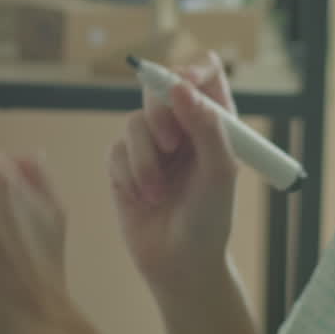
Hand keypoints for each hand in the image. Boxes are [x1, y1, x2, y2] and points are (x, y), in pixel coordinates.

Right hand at [107, 51, 239, 296]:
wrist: (179, 263)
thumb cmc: (209, 218)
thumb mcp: (219, 172)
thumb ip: (206, 126)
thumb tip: (182, 86)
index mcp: (214, 121)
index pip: (205, 74)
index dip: (192, 70)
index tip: (182, 84)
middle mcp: (182, 126)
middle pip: (161, 87)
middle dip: (161, 114)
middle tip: (170, 145)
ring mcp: (151, 143)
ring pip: (134, 121)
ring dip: (145, 160)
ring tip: (158, 192)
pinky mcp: (124, 163)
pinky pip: (115, 149)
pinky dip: (129, 175)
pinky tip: (143, 198)